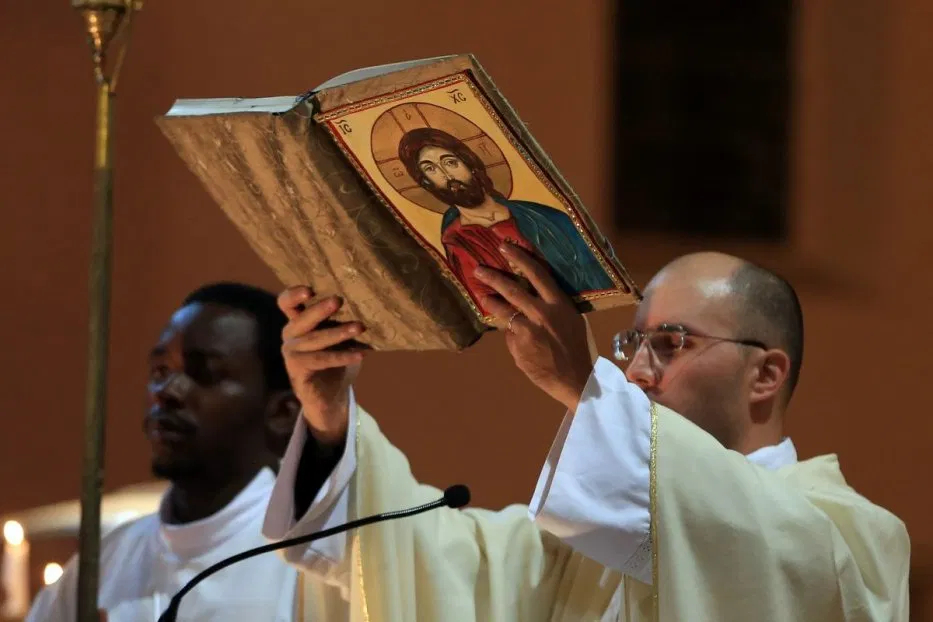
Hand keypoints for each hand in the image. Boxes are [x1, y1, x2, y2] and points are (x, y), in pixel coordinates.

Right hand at [279, 287, 364, 445]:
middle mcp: (291, 335)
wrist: (331, 397)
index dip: (294, 294)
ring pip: (314, 339)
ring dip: (338, 332)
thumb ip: (347, 321)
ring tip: (359, 327)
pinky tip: (361, 354)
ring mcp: (291, 353)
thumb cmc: (337, 360)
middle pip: (301, 318)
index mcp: (298, 322)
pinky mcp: (297, 371)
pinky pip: (321, 360)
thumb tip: (372, 305)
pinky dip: (342, 356)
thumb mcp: (342, 337)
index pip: (286, 303)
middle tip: (339, 300)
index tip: (310, 288)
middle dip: (320, 309)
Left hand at [475, 244, 593, 410]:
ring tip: (484, 296)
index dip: (519, 258)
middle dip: (493, 277)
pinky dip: (512, 336)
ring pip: (504, 312)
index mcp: (559, 304)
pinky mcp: (517, 346)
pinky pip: (510, 336)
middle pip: (512, 289)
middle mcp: (541, 313)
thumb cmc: (578, 349)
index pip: (537, 274)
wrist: (576, 379)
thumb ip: (552, 308)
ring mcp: (527, 330)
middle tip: (478, 269)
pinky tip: (519, 342)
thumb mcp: (572, 320)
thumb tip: (532, 300)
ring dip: (491, 302)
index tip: (505, 247)